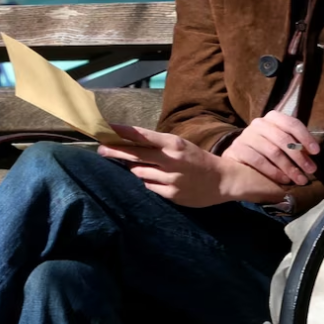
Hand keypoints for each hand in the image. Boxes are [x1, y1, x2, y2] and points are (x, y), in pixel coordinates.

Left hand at [100, 124, 286, 207]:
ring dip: (137, 169)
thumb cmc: (196, 159)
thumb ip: (157, 146)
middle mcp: (171, 160)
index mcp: (174, 144)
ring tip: (148, 167)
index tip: (106, 129)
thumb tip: (128, 146)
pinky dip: (149, 182)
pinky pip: (149, 186)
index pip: (142, 136)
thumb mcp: (180, 145)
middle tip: (101, 149)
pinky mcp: (172, 194)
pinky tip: (160, 180)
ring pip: (139, 172)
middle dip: (115, 151)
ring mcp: (171, 179)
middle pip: (135, 155)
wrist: (223, 180)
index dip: (122, 133)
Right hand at [221, 112, 317, 186]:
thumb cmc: (264, 151)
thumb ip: (294, 143)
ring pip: (273, 151)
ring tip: (300, 179)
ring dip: (289, 167)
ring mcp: (246, 136)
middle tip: (311, 170)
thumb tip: (312, 153)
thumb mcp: (280, 142)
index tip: (316, 152)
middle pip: (283, 139)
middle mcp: (258, 123)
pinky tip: (284, 180)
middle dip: (299, 156)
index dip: (305, 137)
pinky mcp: (237, 149)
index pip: (291, 123)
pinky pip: (259, 161)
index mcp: (272, 118)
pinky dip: (274, 172)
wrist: (236, 163)